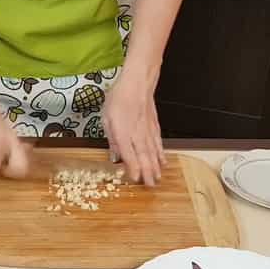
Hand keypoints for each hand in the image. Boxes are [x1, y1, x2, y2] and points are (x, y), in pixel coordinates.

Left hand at [103, 63, 166, 185]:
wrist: (137, 82)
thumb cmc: (119, 98)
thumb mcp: (106, 118)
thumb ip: (111, 139)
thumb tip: (114, 156)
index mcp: (123, 132)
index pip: (129, 154)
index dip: (132, 168)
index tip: (135, 179)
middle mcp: (137, 133)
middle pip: (144, 156)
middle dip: (147, 172)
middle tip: (150, 186)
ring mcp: (148, 130)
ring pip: (153, 152)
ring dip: (156, 167)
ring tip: (157, 178)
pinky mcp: (154, 126)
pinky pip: (158, 143)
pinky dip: (161, 154)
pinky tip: (163, 162)